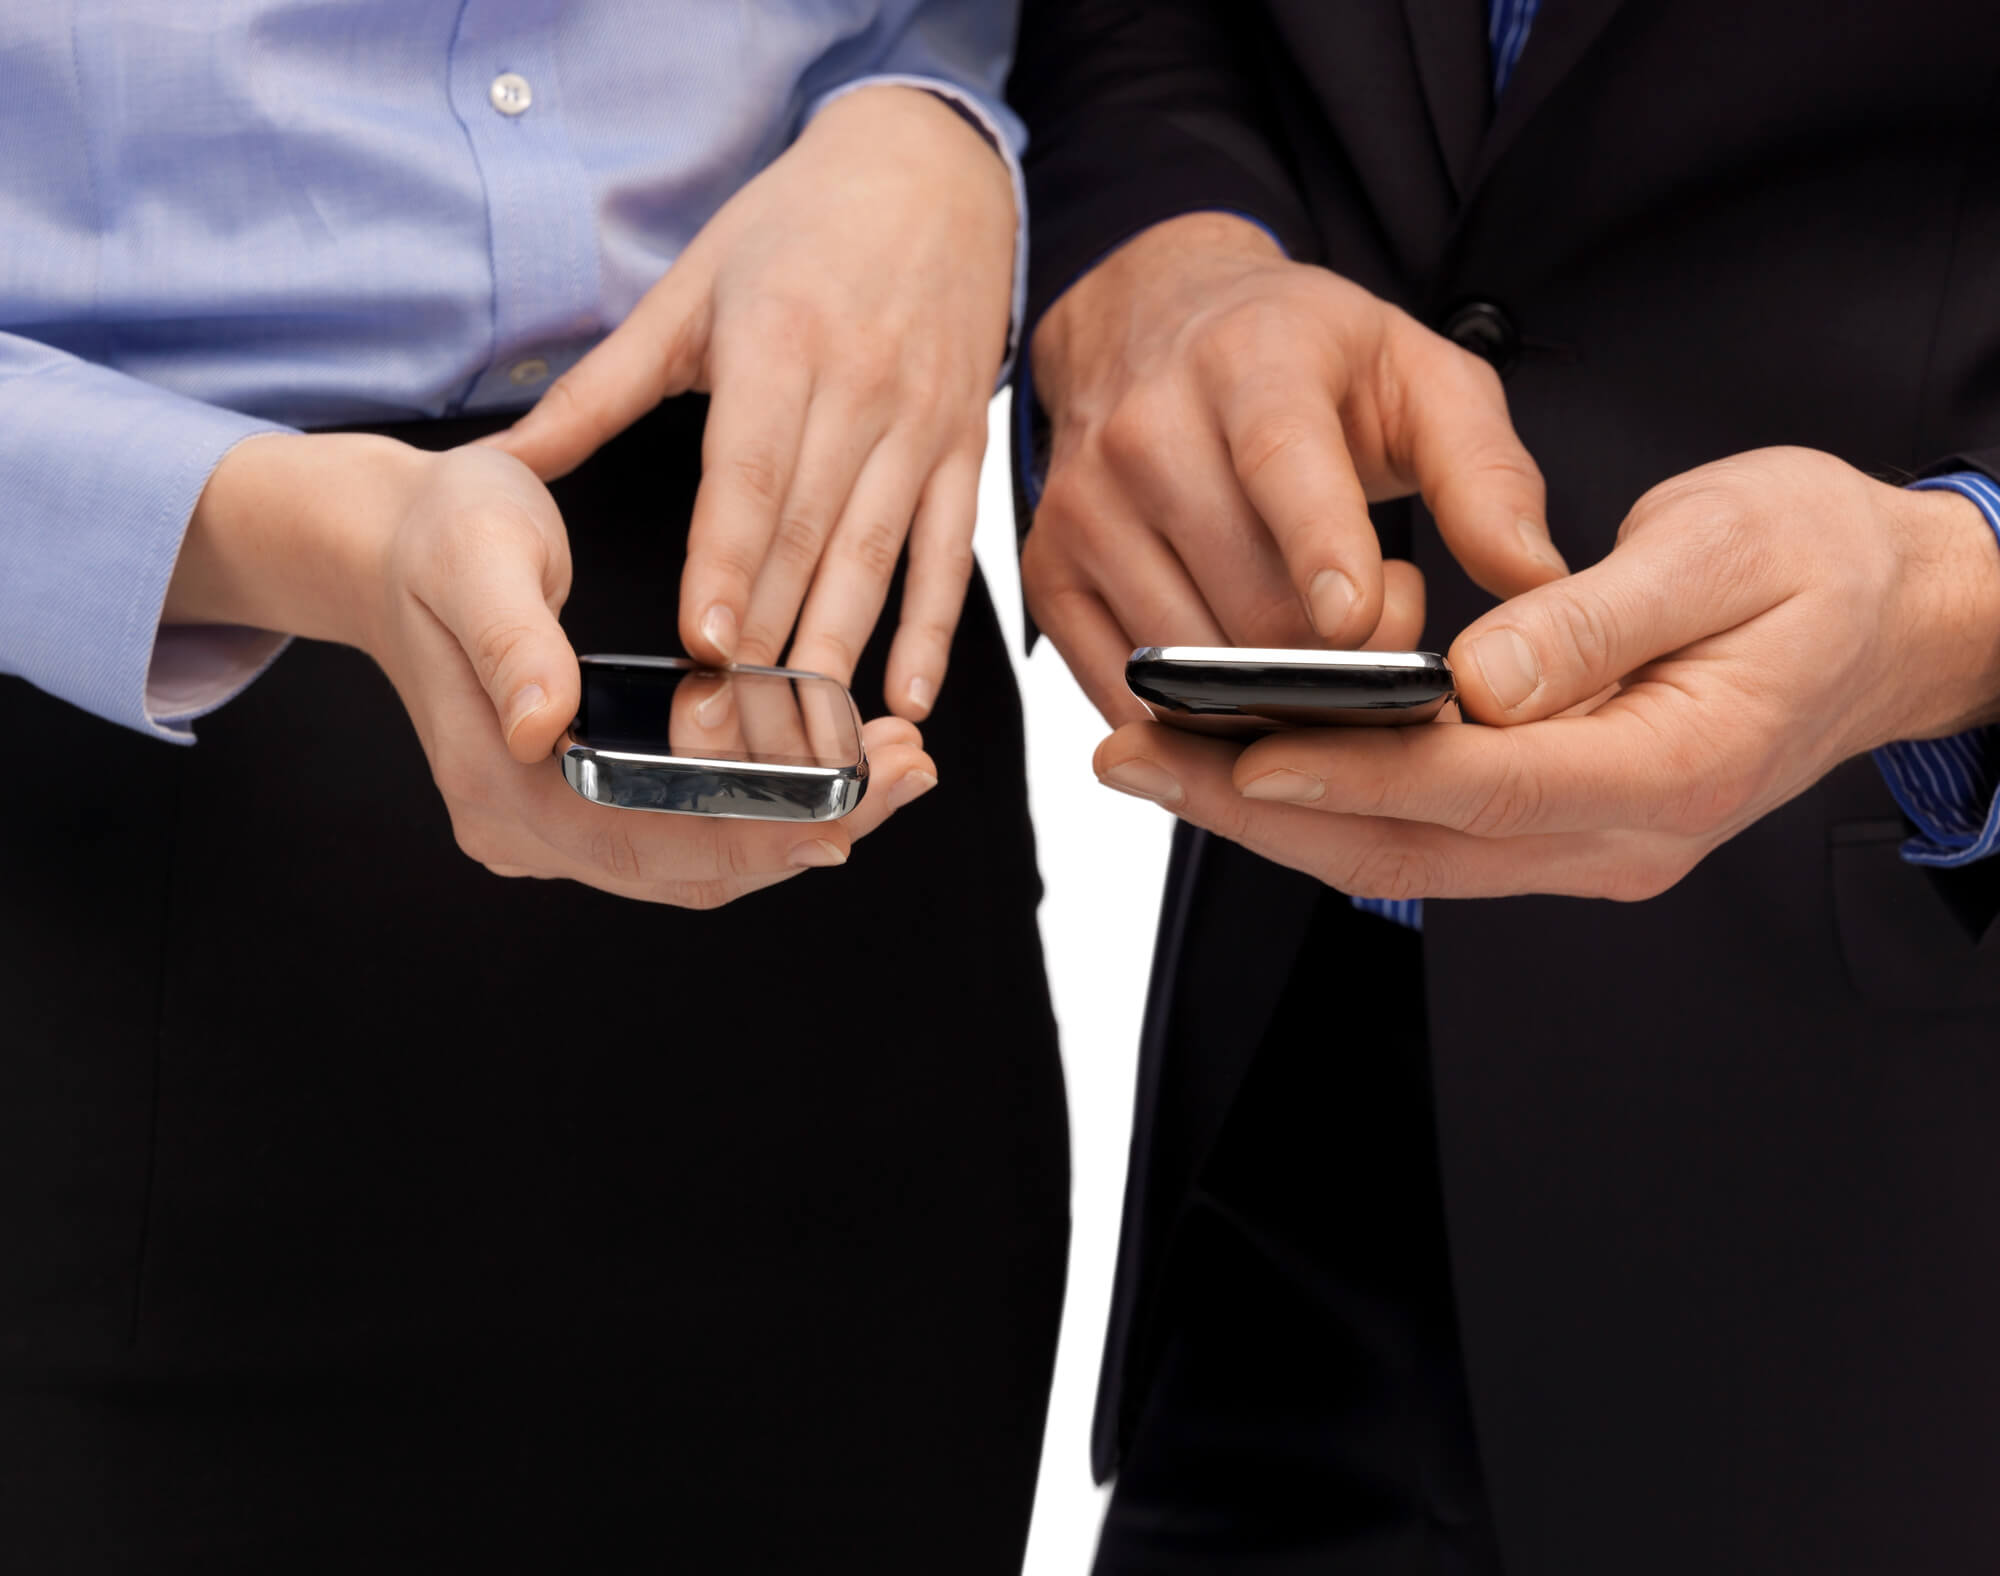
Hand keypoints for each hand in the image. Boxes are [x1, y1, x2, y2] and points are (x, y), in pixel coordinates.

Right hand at [167, 433, 938, 908]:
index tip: (853, 806)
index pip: (651, 842)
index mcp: (501, 787)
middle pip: (691, 866)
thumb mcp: (476, 562)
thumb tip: (549, 726)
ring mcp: (553, 827)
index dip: (759, 834)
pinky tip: (836, 770)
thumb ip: (513, 645)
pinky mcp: (583, 804)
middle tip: (910, 771)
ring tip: (897, 770)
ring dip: (802, 823)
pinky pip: (688, 830)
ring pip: (700, 859)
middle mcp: (525, 831)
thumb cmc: (443, 536)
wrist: (394, 545)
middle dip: (811, 828)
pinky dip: (765, 808)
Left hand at [487, 85, 1016, 719]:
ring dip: (840, 648)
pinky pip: (950, 554)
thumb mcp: (690, 286)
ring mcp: (921, 426)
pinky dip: (933, 630)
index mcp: (779, 344)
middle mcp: (859, 390)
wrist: (930, 174)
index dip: (725, 563)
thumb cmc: (795, 229)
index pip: (747, 474)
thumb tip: (511, 458)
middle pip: (808, 533)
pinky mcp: (964, 450)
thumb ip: (602, 384)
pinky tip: (906, 696)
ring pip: (877, 555)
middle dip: (767, 636)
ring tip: (803, 731)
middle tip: (727, 723)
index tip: (701, 644)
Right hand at [1023, 212, 1566, 722]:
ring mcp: (1083, 511)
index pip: (1281, 463)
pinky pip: (1125, 692)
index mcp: (1249, 362)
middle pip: (1247, 599)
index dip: (1321, 548)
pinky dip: (1197, 721)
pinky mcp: (1049, 576)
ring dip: (1275, 693)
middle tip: (1384, 618)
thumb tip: (1536, 582)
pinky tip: (1249, 677)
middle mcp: (1144, 434)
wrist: (1149, 323)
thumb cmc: (1303, 361)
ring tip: (1317, 634)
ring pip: (1187, 662)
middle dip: (1339, 656)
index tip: (1360, 622)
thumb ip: (1488, 474)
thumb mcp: (1419, 378)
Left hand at [1091, 448, 1999, 900]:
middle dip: (1260, 808)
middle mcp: (1621, 836)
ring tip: (1151, 762)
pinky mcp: (1556, 829)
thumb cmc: (1819, 563)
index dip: (1350, 766)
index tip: (1235, 740)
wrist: (1888, 617)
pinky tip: (1240, 763)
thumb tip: (1479, 678)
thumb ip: (1598, 617)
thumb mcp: (1726, 550)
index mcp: (1674, 766)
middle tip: (1132, 761)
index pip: (1480, 785)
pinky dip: (1324, 803)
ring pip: (1400, 857)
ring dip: (1269, 815)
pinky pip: (1420, 835)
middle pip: (1410, 847)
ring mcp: (1587, 847)